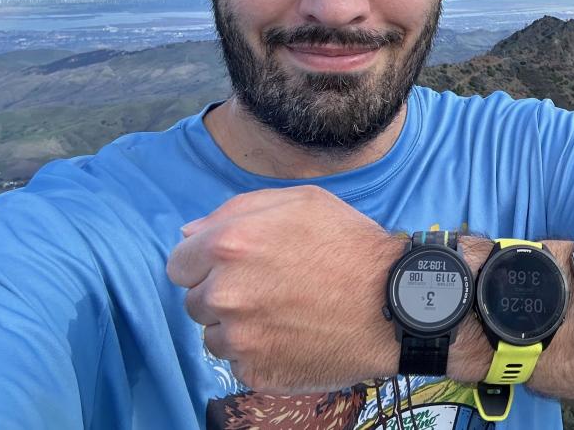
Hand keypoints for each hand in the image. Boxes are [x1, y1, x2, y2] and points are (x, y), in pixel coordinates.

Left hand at [167, 185, 398, 392]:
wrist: (394, 302)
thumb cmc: (352, 246)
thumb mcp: (303, 202)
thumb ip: (238, 209)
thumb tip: (189, 232)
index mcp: (228, 244)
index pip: (179, 263)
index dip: (206, 263)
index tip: (236, 266)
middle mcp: (224, 292)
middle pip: (195, 301)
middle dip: (224, 294)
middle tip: (270, 288)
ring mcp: (238, 338)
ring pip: (214, 335)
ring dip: (239, 327)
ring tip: (284, 314)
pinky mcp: (255, 372)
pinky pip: (239, 362)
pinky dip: (260, 353)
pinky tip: (293, 337)